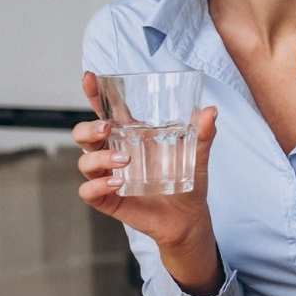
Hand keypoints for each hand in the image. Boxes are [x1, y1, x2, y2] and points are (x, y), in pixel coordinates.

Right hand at [73, 72, 219, 260]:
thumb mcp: (198, 154)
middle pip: (84, 135)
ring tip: (124, 160)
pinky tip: (116, 183)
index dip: (95, 94)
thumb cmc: (188, 180)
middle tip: (107, 128)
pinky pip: (88, 191)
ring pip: (84, 161)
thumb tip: (211, 110)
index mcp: (131, 137)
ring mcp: (108, 176)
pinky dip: (97, 185)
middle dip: (88, 127)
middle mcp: (113, 153)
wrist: (189, 217)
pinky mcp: (108, 199)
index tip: (90, 78)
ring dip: (98, 157)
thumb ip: (203, 133)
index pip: (106, 112)